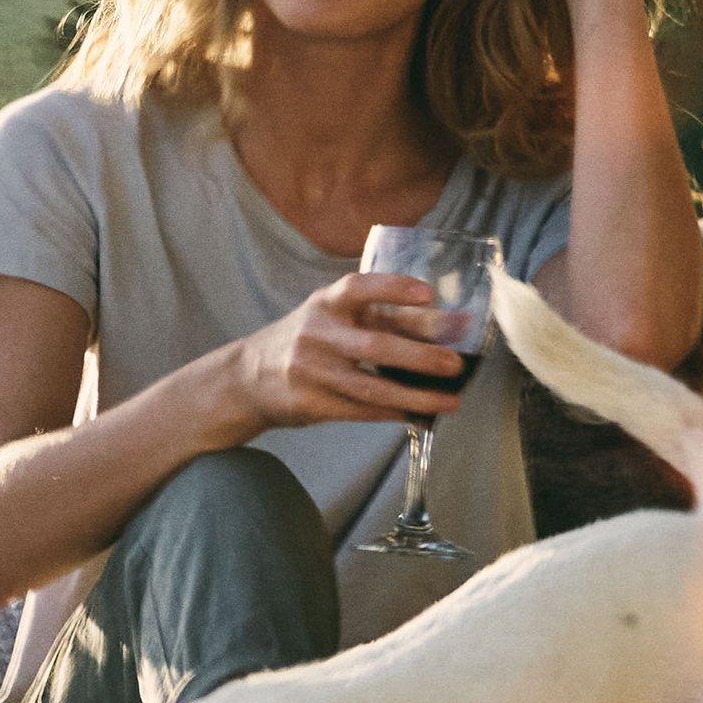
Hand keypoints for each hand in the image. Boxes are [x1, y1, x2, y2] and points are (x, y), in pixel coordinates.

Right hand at [237, 273, 476, 431]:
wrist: (247, 377)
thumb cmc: (303, 341)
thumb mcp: (328, 317)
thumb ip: (372, 316)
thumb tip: (439, 324)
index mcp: (325, 304)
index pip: (359, 288)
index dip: (393, 288)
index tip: (427, 294)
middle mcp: (317, 335)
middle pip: (376, 345)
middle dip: (421, 356)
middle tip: (454, 363)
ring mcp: (313, 372)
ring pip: (373, 388)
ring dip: (417, 396)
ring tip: (450, 400)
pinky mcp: (312, 404)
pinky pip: (362, 411)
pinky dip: (395, 413)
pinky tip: (420, 414)